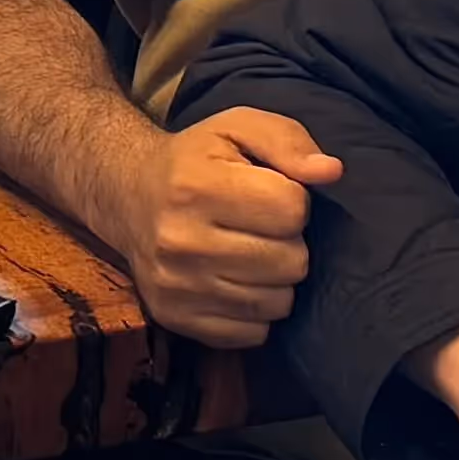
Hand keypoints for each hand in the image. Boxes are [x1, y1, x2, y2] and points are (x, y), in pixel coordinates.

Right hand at [114, 103, 341, 342]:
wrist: (127, 194)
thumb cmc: (195, 160)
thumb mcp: (237, 127)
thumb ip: (287, 140)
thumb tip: (331, 172)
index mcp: (195, 187)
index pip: (292, 209)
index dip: (292, 199)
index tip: (269, 193)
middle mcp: (180, 241)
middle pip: (291, 261)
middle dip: (287, 242)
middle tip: (260, 227)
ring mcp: (176, 286)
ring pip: (278, 302)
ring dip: (275, 278)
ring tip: (250, 252)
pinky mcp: (176, 317)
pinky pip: (254, 333)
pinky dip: (256, 310)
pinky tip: (236, 280)